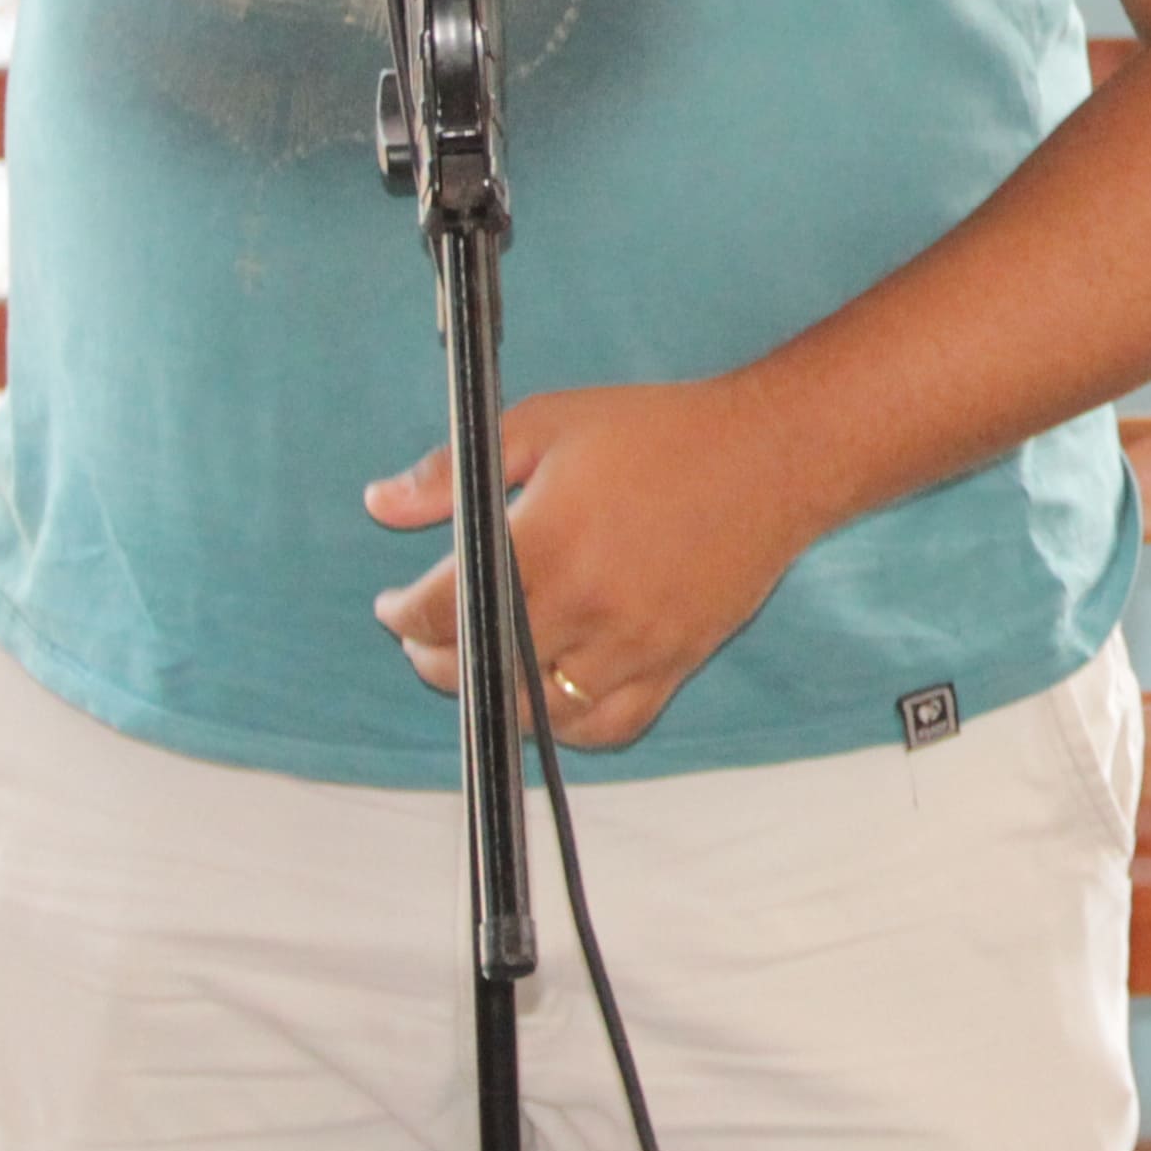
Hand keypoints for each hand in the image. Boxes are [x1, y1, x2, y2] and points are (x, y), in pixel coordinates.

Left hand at [367, 375, 816, 747]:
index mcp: (546, 542)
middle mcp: (587, 605)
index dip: (401, 615)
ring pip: (535, 711)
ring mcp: (633, 644)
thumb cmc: (660, 432)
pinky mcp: (674, 664)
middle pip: (479, 668)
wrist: (770, 456)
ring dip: (491, 697)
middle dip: (433, 660)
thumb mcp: (547, 423)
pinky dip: (565, 725)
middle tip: (425, 638)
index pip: (442, 610)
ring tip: (479, 668)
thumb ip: (455, 469)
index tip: (392, 605)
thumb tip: (380, 503)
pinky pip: (606, 726)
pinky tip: (547, 698)